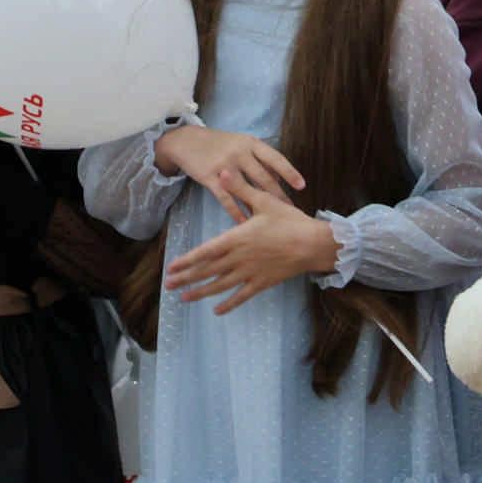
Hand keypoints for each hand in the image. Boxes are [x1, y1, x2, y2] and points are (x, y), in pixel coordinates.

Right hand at [153, 124, 305, 223]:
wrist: (186, 141)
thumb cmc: (220, 144)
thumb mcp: (241, 144)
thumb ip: (258, 160)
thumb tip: (278, 179)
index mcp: (251, 143)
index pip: (275, 158)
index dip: (289, 172)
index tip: (302, 186)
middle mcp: (240, 152)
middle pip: (264, 177)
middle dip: (279, 195)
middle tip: (291, 210)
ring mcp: (225, 165)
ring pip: (247, 189)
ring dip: (260, 206)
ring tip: (272, 220)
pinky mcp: (210, 177)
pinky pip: (227, 199)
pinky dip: (237, 212)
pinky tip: (244, 223)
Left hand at [164, 171, 337, 311]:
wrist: (313, 244)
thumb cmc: (289, 220)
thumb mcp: (264, 200)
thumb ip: (241, 189)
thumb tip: (223, 171)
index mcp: (237, 238)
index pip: (206, 251)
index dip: (187, 260)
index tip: (171, 267)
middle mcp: (240, 258)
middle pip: (208, 270)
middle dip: (187, 278)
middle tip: (168, 285)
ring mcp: (250, 273)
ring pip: (221, 285)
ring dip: (201, 292)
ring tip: (184, 298)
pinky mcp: (263, 283)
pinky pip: (242, 296)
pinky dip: (229, 304)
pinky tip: (217, 311)